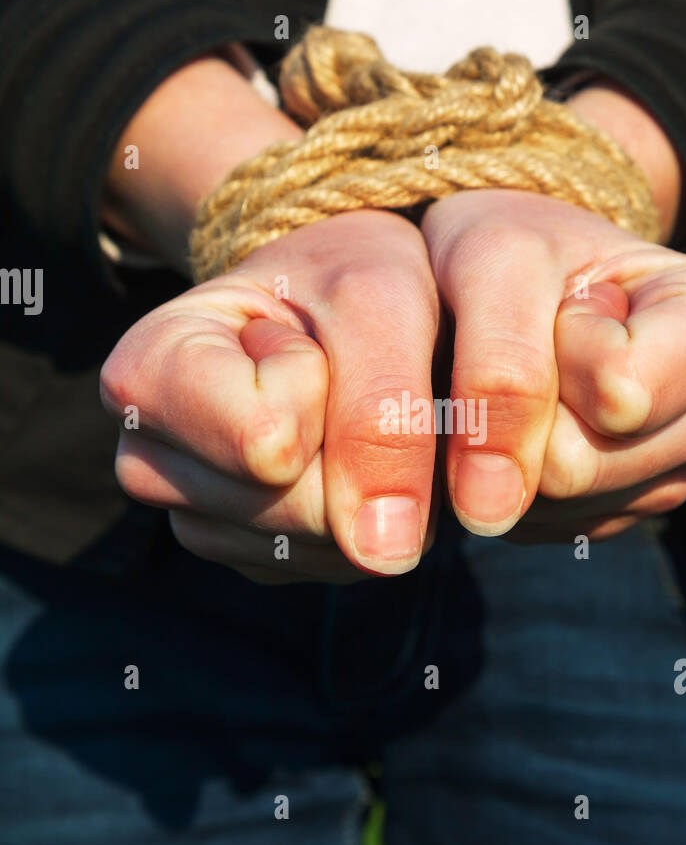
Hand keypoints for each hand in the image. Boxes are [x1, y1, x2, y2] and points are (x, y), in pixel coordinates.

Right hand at [100, 211, 439, 581]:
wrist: (344, 289)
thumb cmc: (349, 278)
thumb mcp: (378, 303)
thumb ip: (381, 414)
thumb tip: (385, 557)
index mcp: (141, 376)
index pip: (265, 442)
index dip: (317, 386)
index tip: (298, 337)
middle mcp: (147, 462)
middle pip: (296, 512)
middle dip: (354, 445)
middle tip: (334, 376)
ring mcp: (197, 519)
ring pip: (324, 548)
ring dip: (369, 484)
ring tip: (340, 411)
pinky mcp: (252, 556)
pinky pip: (338, 565)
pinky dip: (371, 515)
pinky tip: (348, 455)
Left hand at [419, 188, 685, 540]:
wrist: (520, 265)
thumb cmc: (520, 246)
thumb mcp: (499, 262)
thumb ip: (502, 371)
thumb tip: (492, 512)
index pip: (618, 394)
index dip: (559, 347)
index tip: (573, 302)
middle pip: (577, 468)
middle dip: (526, 404)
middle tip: (542, 341)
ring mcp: (678, 479)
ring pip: (551, 506)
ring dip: (509, 441)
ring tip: (538, 374)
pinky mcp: (620, 518)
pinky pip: (536, 526)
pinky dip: (508, 473)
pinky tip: (530, 418)